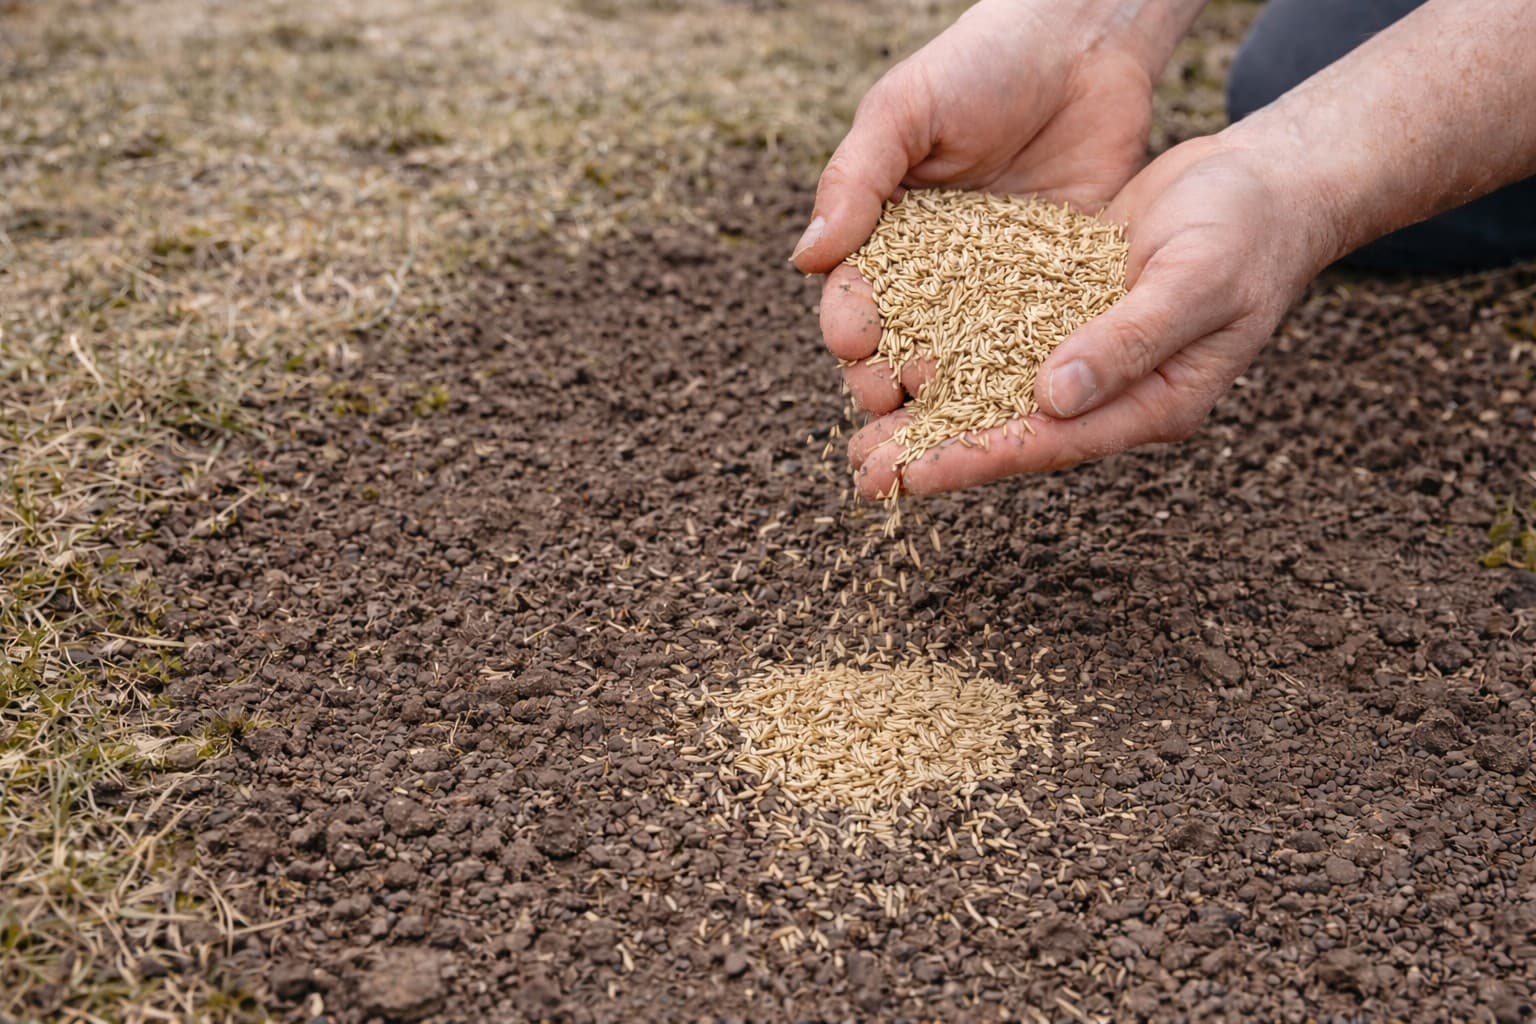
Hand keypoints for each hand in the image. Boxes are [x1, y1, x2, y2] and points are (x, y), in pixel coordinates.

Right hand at [794, 0, 1185, 418]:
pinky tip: (1022, 400)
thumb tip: (806, 257)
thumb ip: (856, 180)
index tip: (852, 346)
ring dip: (949, 391)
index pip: (856, 291)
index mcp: (885, 231)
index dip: (850, 323)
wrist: (1085, 42)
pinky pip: (1037, 336)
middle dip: (889, 373)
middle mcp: (936, 268)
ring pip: (965, 353)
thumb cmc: (981, 62)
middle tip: (890, 398)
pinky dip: (1025, 370)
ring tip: (945, 418)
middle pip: (903, 338)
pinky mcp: (1058, 287)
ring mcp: (997, 284)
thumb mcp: (905, 110)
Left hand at [849, 134, 1337, 497]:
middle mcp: (1108, 391)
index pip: (1048, 443)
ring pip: (994, 391)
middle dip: (935, 452)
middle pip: (1010, 430)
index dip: (975, 459)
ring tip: (861, 432)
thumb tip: (1052, 399)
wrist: (1265, 182)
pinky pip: (997, 339)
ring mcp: (1085, 353)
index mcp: (1149, 404)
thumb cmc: (1248, 231)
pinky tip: (898, 354)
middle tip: (861, 475)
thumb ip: (1126, 342)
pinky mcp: (1064, 310)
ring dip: (931, 410)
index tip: (909, 477)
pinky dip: (949, 350)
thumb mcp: (1194, 283)